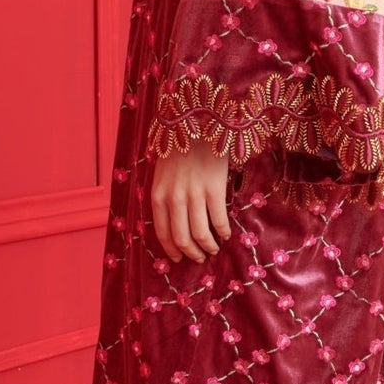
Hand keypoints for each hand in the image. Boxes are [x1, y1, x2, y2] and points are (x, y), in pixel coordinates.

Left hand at [151, 144, 232, 261]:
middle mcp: (174, 198)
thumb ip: (165, 197)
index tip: (179, 258)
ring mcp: (194, 194)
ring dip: (208, 246)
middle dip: (191, 253)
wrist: (198, 125)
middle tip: (199, 257)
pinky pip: (219, 219)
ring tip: (213, 249)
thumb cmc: (180, 150)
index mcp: (158, 195)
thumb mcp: (162, 175)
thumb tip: (175, 223)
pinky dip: (223, 232)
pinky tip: (225, 234)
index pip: (162, 232)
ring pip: (200, 234)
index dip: (172, 250)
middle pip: (182, 238)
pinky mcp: (214, 189)